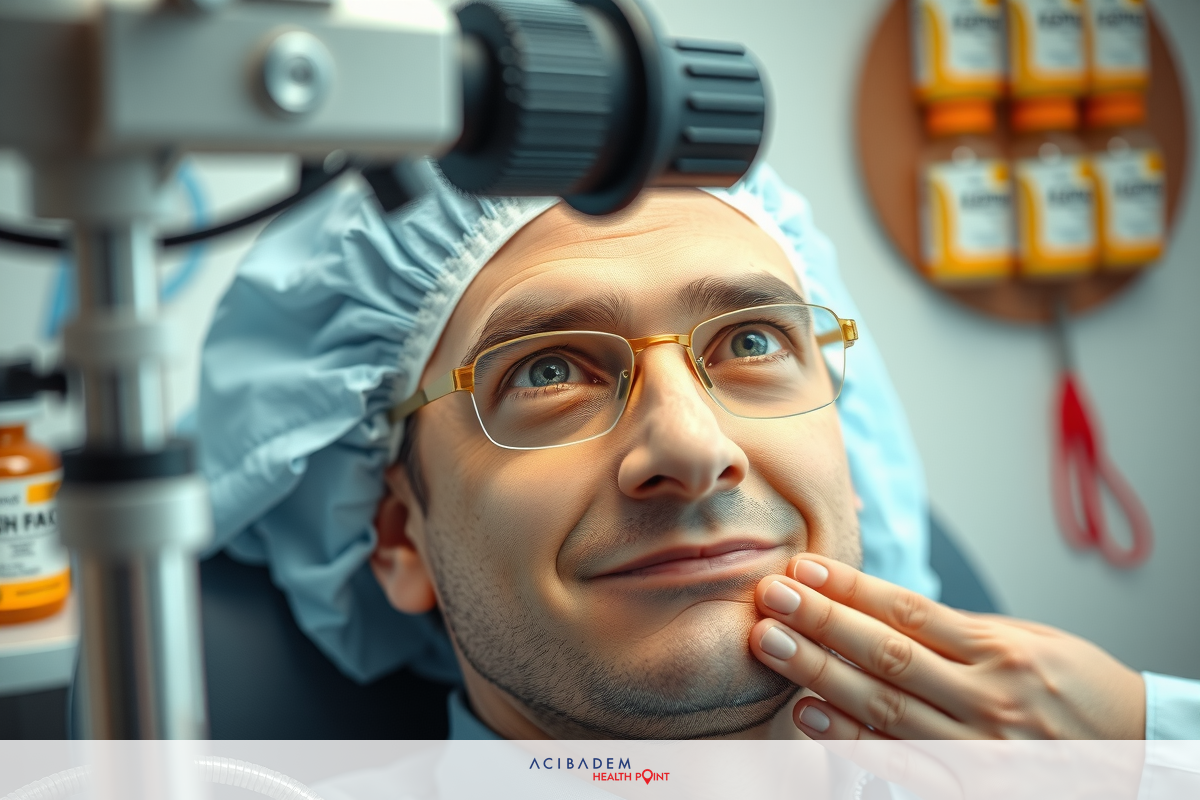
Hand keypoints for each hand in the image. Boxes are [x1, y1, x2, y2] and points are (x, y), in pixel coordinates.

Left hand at [748, 555, 1145, 738]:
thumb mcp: (1030, 641)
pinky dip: (850, 739)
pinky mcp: (971, 787)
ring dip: (820, 675)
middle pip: (887, 654)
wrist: (1134, 755)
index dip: (852, 588)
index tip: (804, 567)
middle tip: (770, 596)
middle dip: (822, 622)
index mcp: (1003, 651)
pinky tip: (808, 714)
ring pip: (884, 707)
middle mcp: (989, 698)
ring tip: (772, 644)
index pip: (910, 612)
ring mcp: (978, 748)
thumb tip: (880, 607)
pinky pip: (900, 762)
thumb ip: (958, 630)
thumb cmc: (1077, 689)